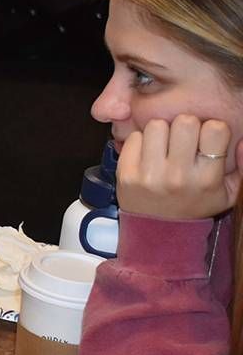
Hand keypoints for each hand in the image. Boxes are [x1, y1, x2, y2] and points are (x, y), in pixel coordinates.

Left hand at [116, 114, 242, 219]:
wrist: (159, 232)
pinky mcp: (126, 173)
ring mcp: (149, 174)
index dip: (212, 129)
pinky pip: (133, 137)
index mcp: (206, 179)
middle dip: (185, 126)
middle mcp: (178, 176)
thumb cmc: (196, 205)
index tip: (206, 139)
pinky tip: (147, 155)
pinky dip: (141, 141)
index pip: (215, 129)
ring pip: (156, 125)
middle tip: (183, 140)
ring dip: (161, 132)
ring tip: (165, 146)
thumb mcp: (228, 193)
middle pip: (184, 121)